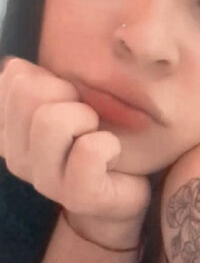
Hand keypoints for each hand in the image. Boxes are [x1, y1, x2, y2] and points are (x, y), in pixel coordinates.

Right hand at [0, 56, 150, 248]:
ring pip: (51, 120)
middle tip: (90, 120)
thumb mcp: (68, 104)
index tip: (72, 103)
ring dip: (87, 119)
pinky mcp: (77, 196)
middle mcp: (17, 157)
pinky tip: (112, 155)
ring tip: (98, 136)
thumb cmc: (98, 141)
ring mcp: (45, 181)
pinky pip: (89, 150)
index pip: (15, 77)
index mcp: (10, 129)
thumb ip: (41, 84)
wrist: (126, 190)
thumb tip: (18, 66)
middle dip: (71, 96)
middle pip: (28, 92)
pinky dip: (110, 144)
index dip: (55, 80)